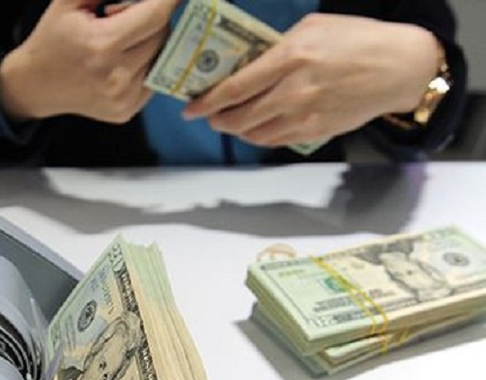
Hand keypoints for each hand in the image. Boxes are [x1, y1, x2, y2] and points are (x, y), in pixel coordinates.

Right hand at [0, 0, 177, 123]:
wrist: (35, 85)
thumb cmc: (53, 37)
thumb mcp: (70, 1)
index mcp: (102, 45)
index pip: (156, 15)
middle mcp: (116, 76)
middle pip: (162, 34)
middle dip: (153, 18)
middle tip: (126, 15)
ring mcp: (123, 98)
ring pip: (161, 58)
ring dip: (150, 42)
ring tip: (122, 39)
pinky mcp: (125, 111)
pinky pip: (152, 79)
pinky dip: (144, 65)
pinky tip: (121, 61)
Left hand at [182, 14, 442, 146]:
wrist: (400, 67)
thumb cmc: (357, 39)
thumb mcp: (312, 28)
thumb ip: (276, 47)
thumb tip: (247, 63)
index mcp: (290, 58)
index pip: (236, 87)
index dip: (207, 102)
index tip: (190, 108)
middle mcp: (294, 91)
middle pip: (240, 116)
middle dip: (217, 119)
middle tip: (208, 115)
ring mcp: (306, 115)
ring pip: (255, 134)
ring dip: (237, 130)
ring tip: (230, 121)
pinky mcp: (317, 132)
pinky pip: (277, 141)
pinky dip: (260, 137)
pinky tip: (256, 128)